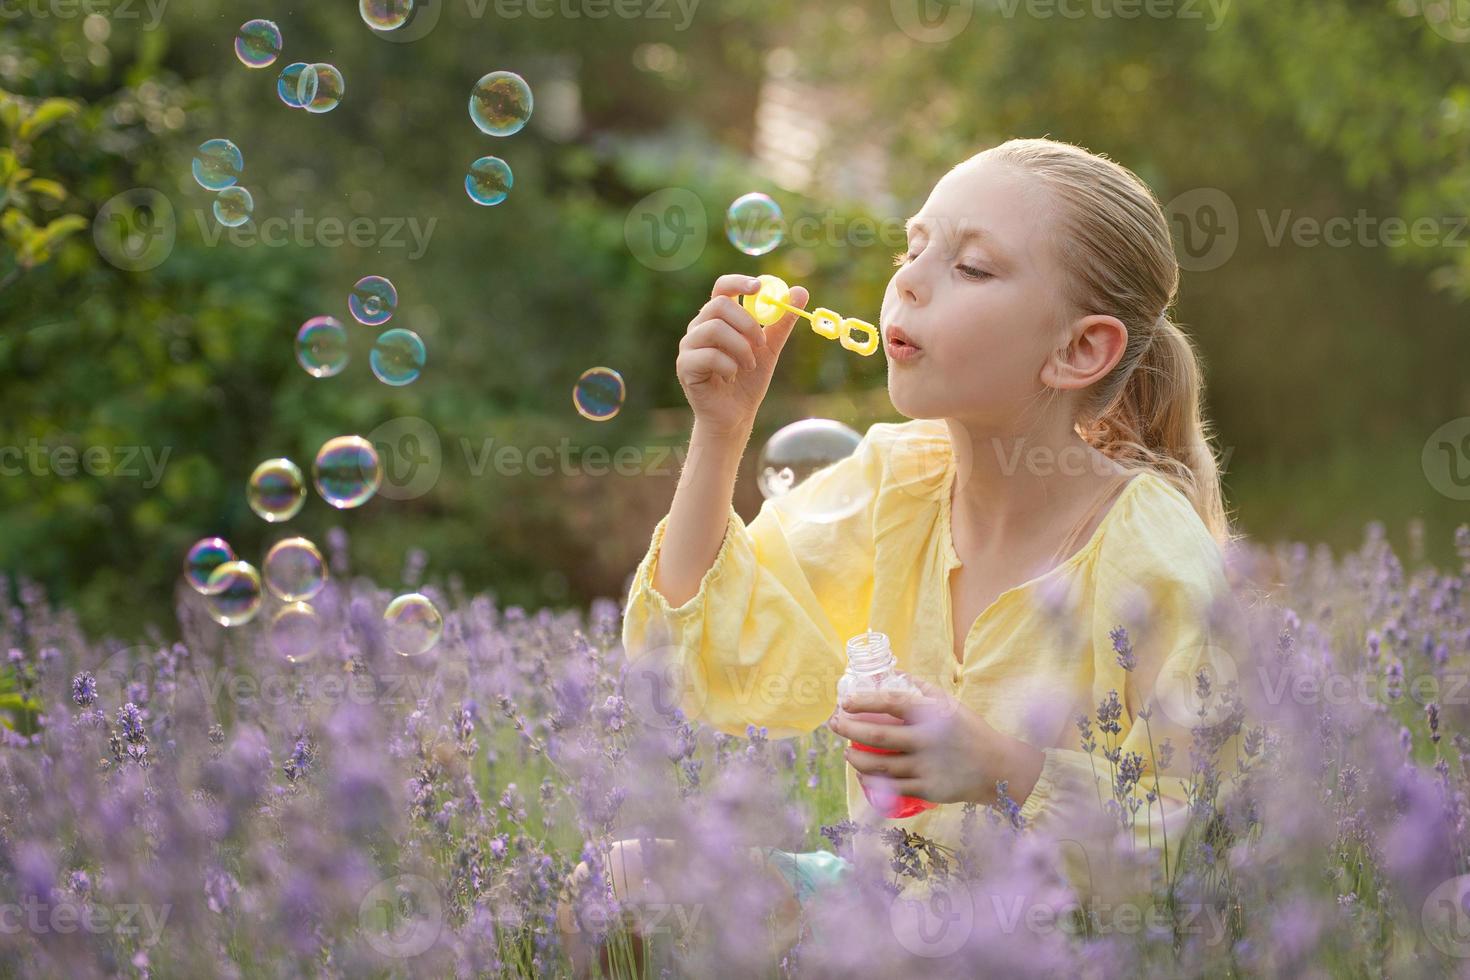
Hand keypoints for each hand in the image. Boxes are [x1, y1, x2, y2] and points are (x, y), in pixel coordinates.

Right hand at [676, 274, 808, 437]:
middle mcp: (699, 327)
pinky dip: (729, 366)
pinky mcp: (684, 366)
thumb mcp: (770, 348)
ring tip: (748, 366)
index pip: (722, 287)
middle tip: (761, 344)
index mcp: (718, 318)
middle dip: (747, 323)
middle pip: (719, 305)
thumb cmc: (748, 380)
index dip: (738, 282)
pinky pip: (710, 356)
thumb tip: (801, 291)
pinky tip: (731, 377)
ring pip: (714, 329)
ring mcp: (689, 346)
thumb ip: (782, 321)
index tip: (759, 287)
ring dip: (741, 348)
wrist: (735, 415)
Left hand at [825, 677, 1044, 806]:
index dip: (863, 702)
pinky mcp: (927, 788)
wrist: (997, 767)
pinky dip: (873, 781)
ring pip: (879, 765)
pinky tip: (863, 774)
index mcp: (931, 714)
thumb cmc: (970, 731)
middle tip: (834, 724)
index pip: (890, 703)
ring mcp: (925, 766)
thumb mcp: (949, 703)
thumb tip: (895, 673)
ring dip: (855, 758)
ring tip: (846, 752)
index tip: (844, 702)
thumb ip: (922, 688)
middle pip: (876, 736)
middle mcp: (926, 739)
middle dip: (848, 729)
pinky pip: (891, 786)